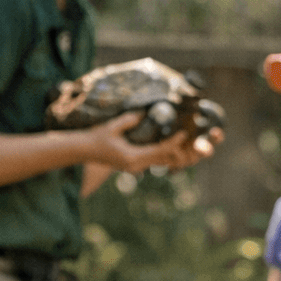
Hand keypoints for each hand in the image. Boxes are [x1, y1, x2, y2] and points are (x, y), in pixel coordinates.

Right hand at [87, 113, 223, 172]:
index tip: (185, 133)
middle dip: (180, 150)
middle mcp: (136, 165)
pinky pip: (155, 160)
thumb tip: (144, 112)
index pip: (158, 151)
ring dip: (175, 153)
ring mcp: (136, 167)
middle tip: (196, 139)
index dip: (173, 142)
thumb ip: (128, 121)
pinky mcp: (135, 165)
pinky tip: (175, 145)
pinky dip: (165, 153)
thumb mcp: (112, 127)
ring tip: (190, 142)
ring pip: (162, 161)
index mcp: (132, 158)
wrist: (83, 151)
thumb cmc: (96, 137)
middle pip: (165, 159)